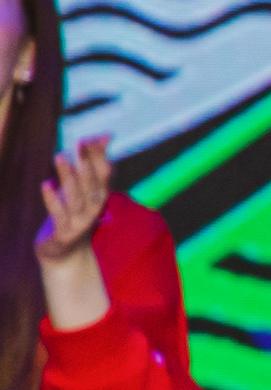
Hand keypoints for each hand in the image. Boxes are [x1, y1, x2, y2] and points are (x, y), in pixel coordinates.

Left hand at [36, 138, 111, 331]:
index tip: (92, 138)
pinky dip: (52, 199)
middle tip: (79, 142)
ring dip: (69, 176)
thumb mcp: (84, 189)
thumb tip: (106, 135)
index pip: (105, 173)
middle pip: (92, 183)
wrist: (65, 254)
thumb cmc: (74, 215)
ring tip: (60, 157)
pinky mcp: (62, 233)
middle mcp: (94, 208)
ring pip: (76, 196)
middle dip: (86, 163)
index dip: (99, 156)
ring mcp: (79, 222)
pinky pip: (58, 214)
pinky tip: (45, 184)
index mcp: (101, 196)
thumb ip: (94, 162)